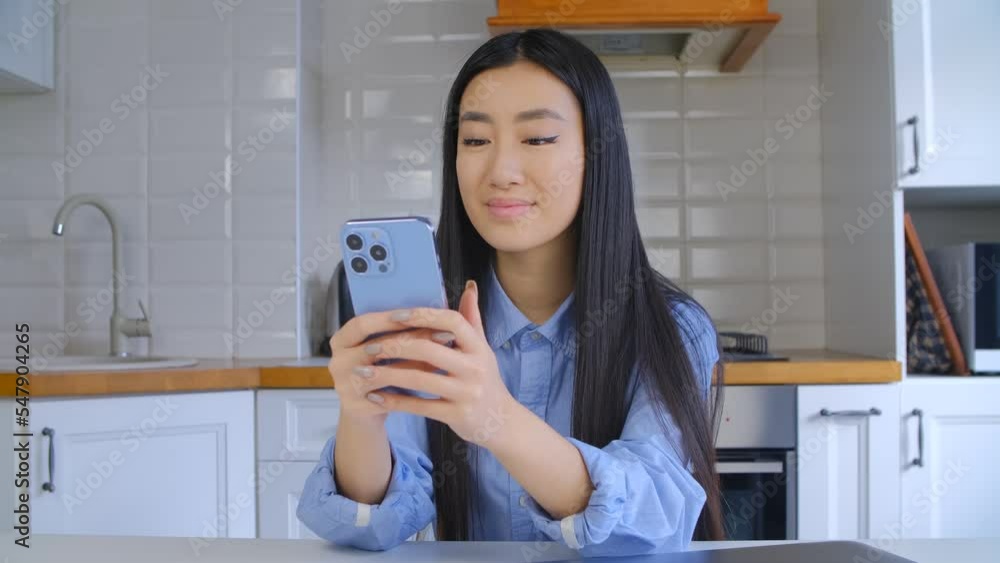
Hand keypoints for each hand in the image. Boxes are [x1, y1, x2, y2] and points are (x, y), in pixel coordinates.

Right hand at [327, 311, 447, 425]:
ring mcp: (344, 387)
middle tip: (442, 334)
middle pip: (374, 347)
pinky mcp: (357, 407)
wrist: (367, 412)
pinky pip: (389, 396)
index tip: (415, 313)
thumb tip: (435, 314)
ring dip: (416, 363)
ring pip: (384, 372)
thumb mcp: (382, 349)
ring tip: (442, 357)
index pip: (361, 324)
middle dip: (411, 340)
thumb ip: (398, 332)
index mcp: (340, 341)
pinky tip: (433, 380)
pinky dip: (412, 387)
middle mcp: (337, 363)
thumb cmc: (380, 371)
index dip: (386, 319)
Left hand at [353, 280, 516, 446]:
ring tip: (363, 371)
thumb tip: (469, 286)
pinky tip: (375, 397)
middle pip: (429, 349)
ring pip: (419, 379)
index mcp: (479, 347)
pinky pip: (419, 406)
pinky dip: (394, 401)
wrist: (500, 422)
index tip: (395, 315)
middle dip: (395, 346)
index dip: (423, 315)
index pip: (452, 322)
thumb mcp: (482, 349)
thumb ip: (472, 319)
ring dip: (386, 374)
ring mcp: (467, 393)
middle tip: (370, 347)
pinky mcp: (457, 415)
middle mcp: (475, 368)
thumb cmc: (486, 381)